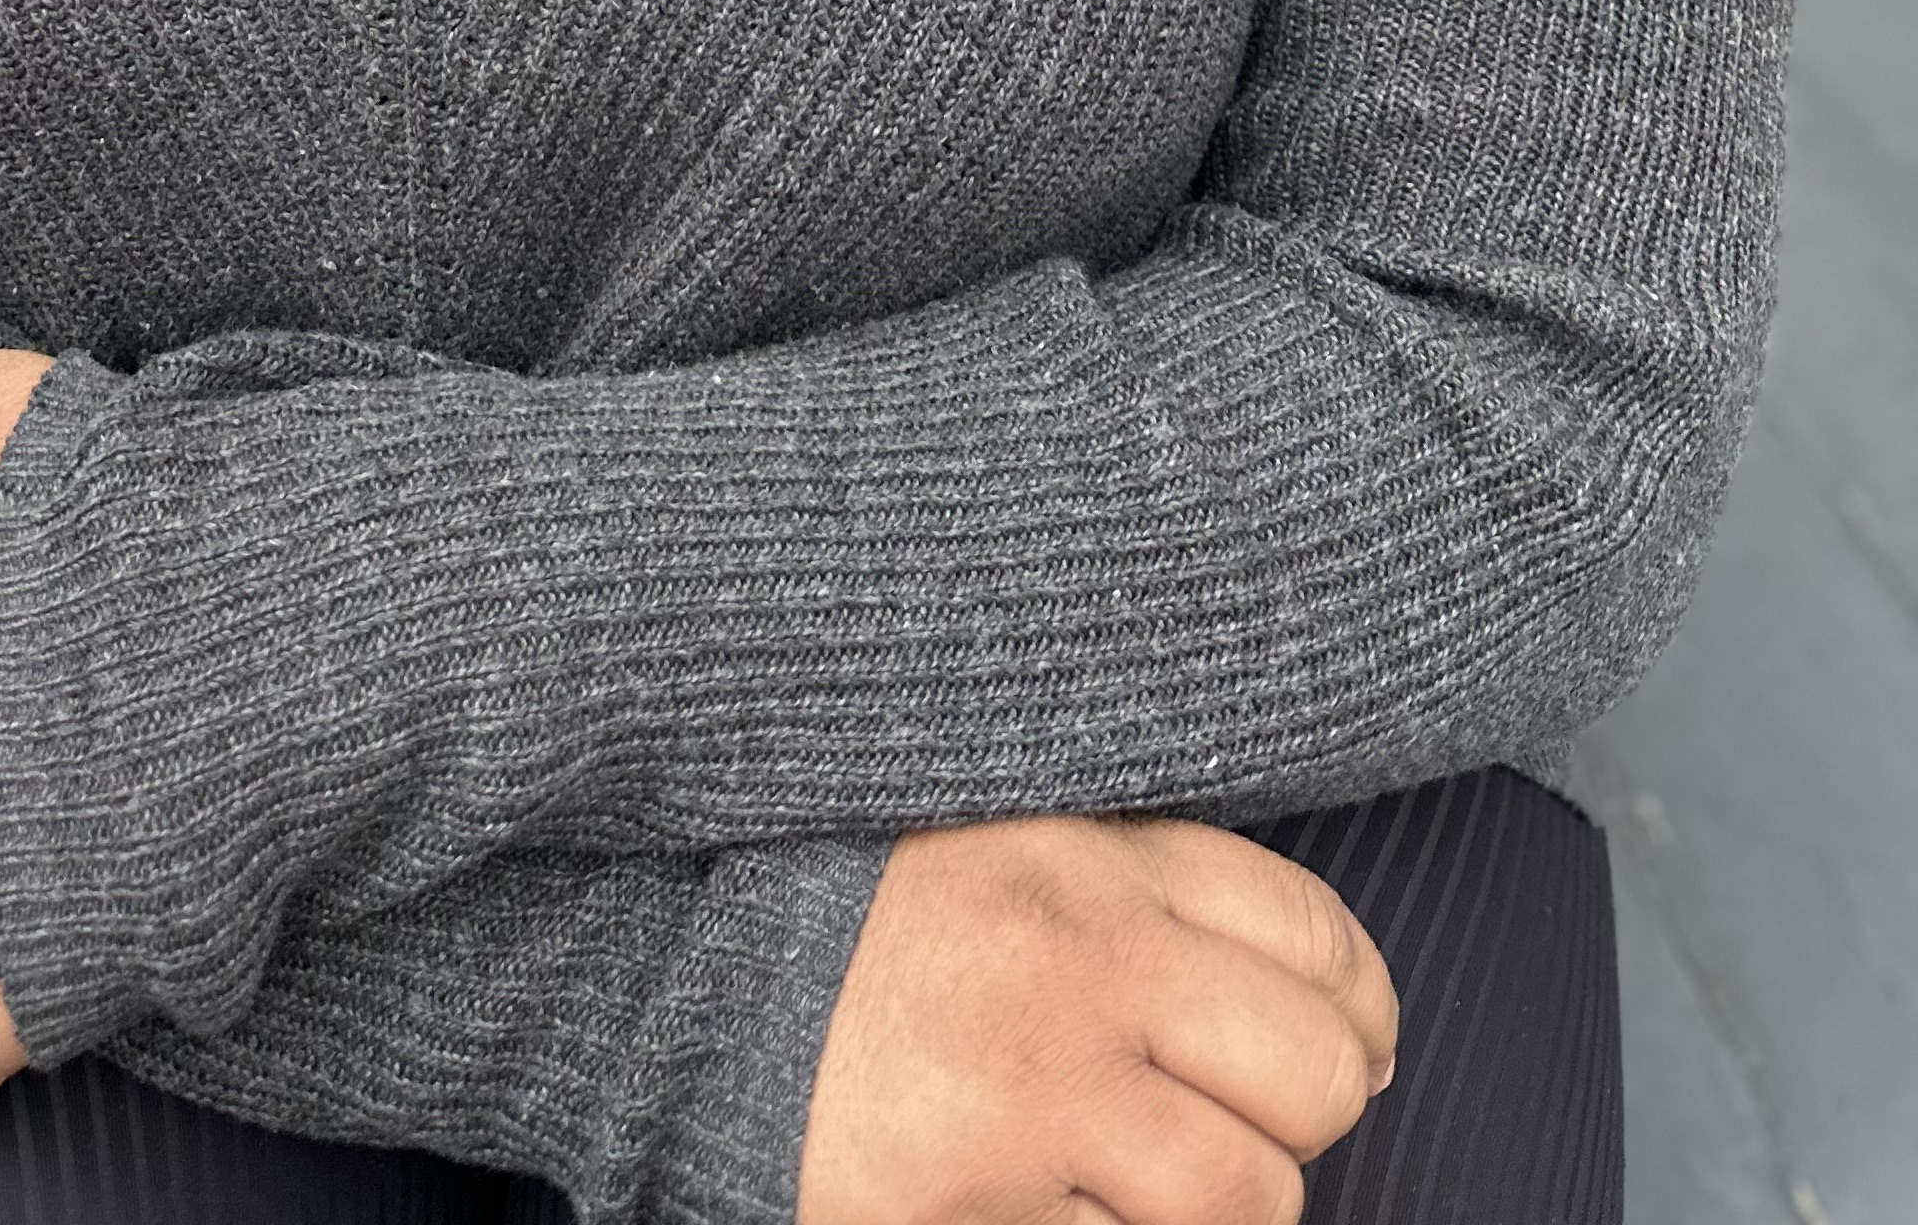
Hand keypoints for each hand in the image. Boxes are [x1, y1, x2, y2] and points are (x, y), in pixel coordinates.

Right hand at [798, 813, 1397, 1224]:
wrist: (665, 980)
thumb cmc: (838, 909)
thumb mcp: (987, 836)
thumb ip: (1128, 883)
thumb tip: (1316, 999)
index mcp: (1086, 857)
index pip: (1312, 934)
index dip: (1359, 1009)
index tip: (1345, 1046)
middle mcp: (1081, 963)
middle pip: (1311, 1073)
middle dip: (1302, 1120)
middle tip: (1238, 1126)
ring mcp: (1033, 1091)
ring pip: (1246, 1198)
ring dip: (1215, 1208)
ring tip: (1140, 1183)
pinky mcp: (976, 1205)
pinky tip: (1051, 1204)